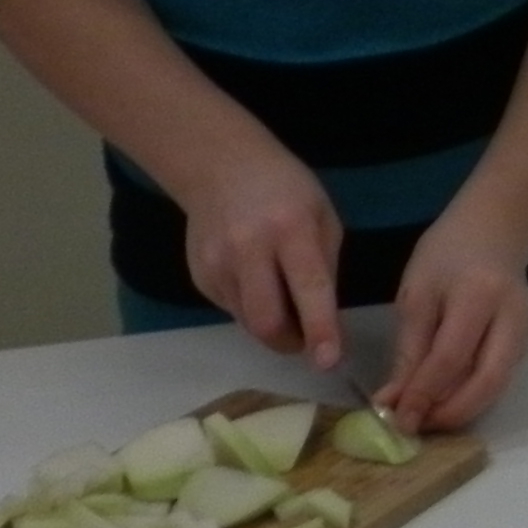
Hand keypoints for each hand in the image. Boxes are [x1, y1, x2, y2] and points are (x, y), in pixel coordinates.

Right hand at [178, 147, 348, 372]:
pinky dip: (251, 308)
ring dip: (272, 326)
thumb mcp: (321, 216)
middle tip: (306, 338)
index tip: (329, 362)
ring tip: (281, 298)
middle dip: (291, 342)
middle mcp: (249, 249)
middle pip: (267, 321)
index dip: (320, 328)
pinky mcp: (199, 277)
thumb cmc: (286, 189)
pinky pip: (232, 310)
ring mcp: (217, 265)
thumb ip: (325, 267)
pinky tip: (255, 279)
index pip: (309, 287)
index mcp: (291, 228)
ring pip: (248, 322)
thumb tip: (324, 321)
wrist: (218, 165)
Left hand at [376, 202, 527, 432]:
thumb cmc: (447, 254)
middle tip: (416, 426)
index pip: (451, 358)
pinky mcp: (527, 342)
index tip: (396, 419)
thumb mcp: (416, 293)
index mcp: (480, 295)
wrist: (494, 230)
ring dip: (460, 410)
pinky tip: (444, 399)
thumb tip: (393, 402)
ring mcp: (527, 332)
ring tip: (425, 418)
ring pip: (496, 387)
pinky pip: (499, 379)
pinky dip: (471, 396)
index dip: (423, 393)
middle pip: (487, 382)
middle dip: (450, 413)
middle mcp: (514, 318)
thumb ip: (408, 350)